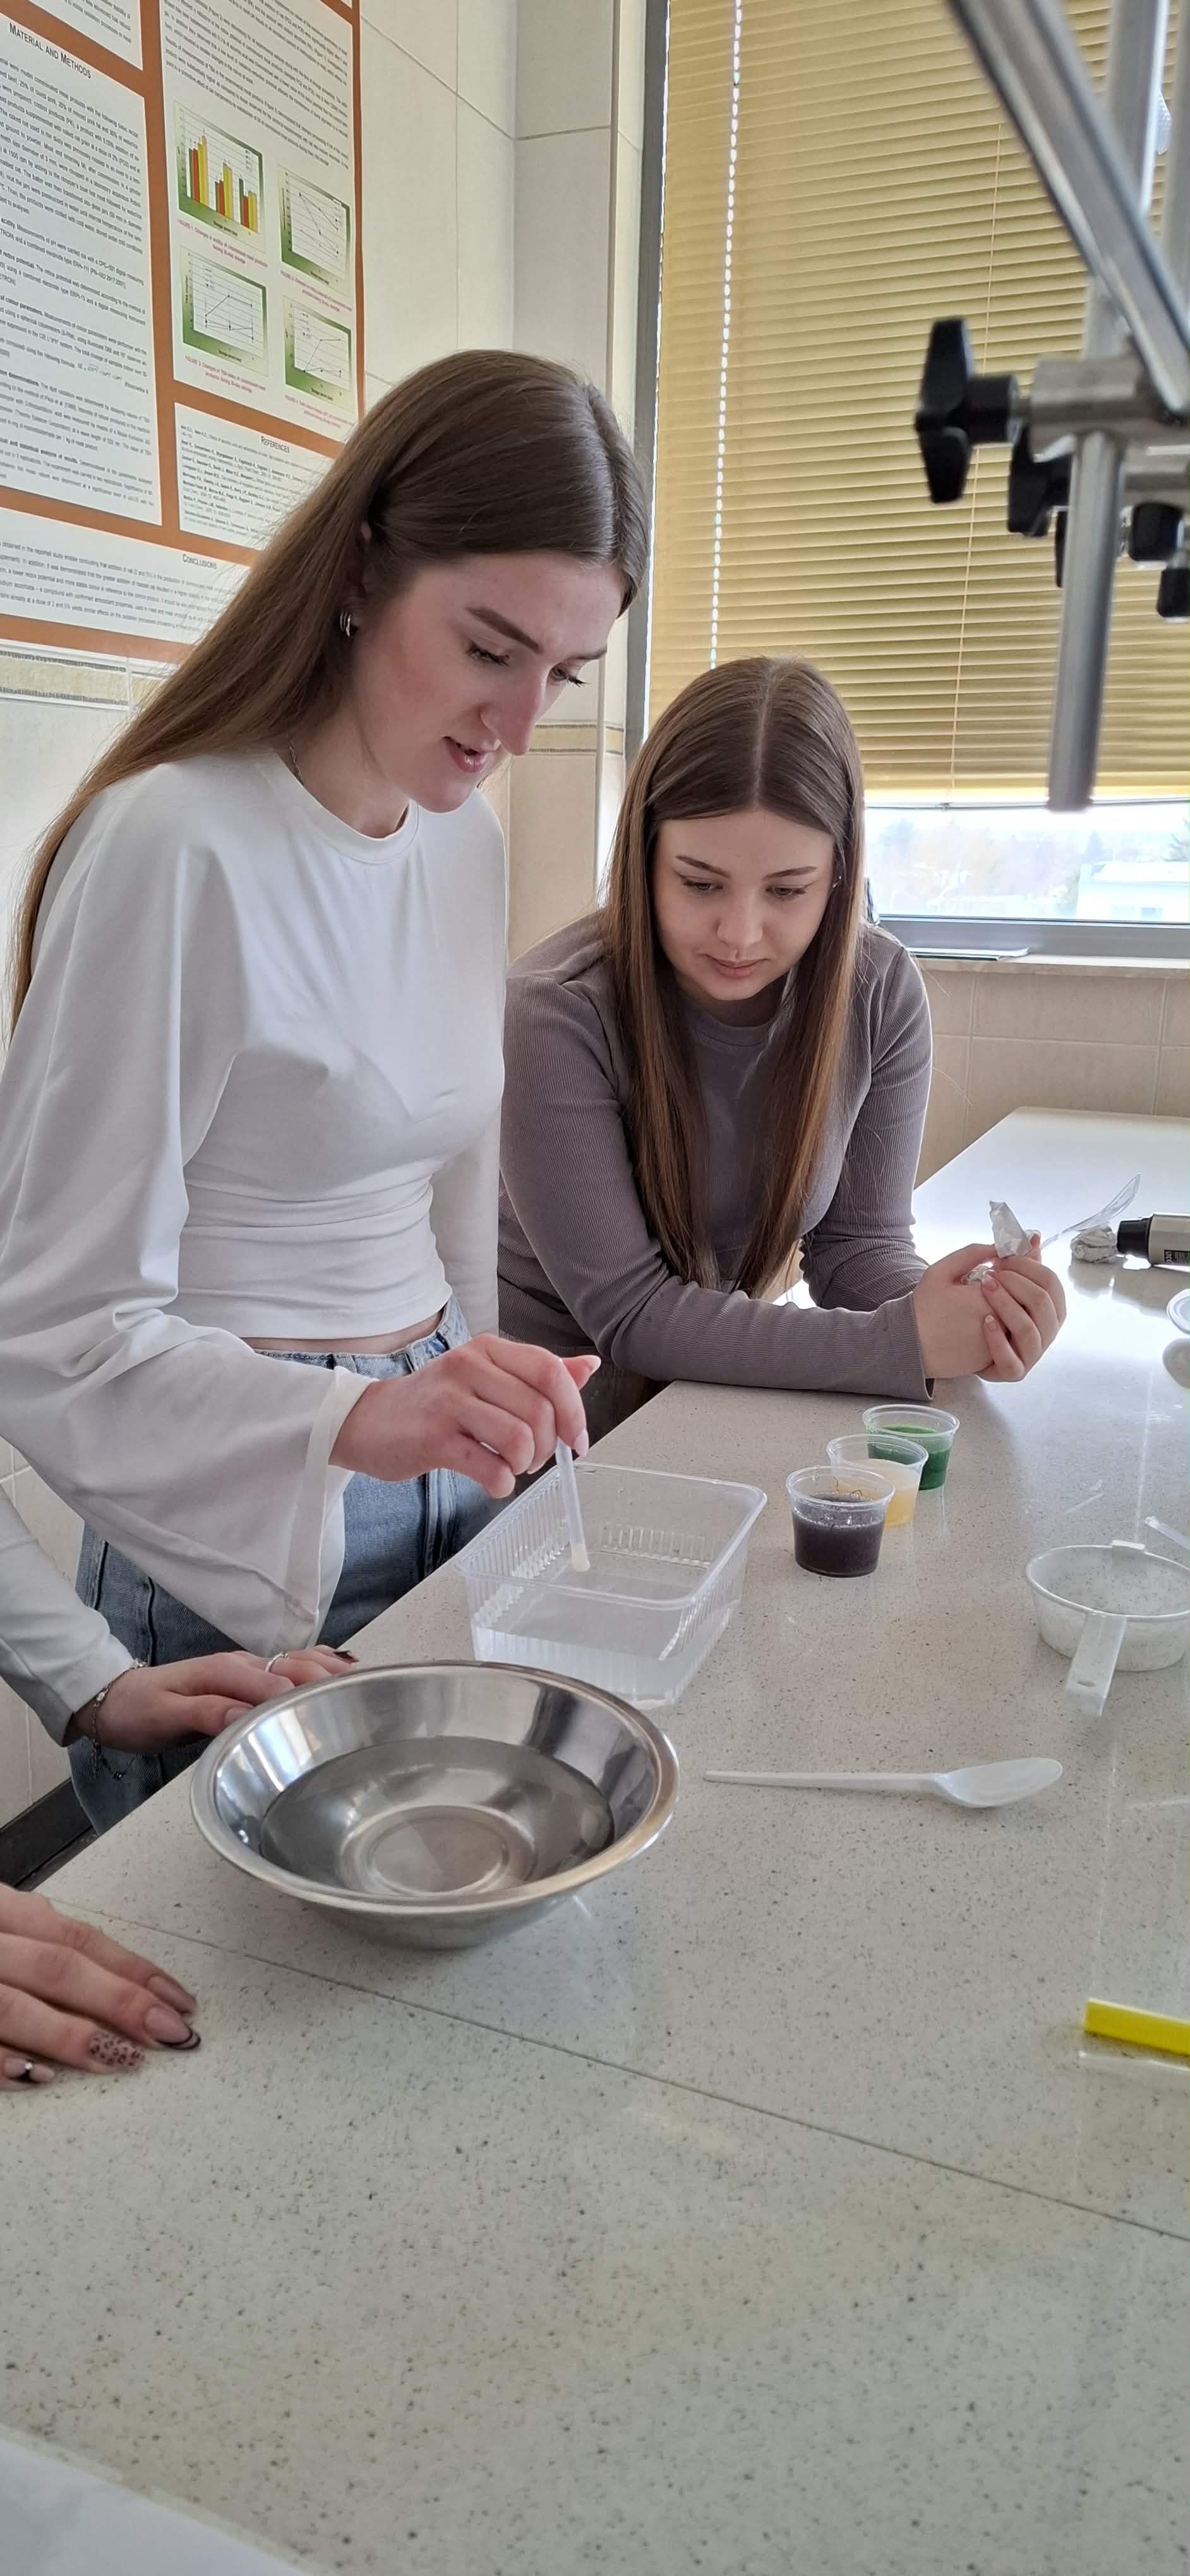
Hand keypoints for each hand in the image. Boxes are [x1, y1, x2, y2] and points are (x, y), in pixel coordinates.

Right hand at [0, 1885, 199, 2084]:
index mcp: (4, 1915)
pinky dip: (5, 2062)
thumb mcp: (1, 1925)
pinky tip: (43, 2077)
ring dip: (72, 2035)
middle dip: (119, 2001)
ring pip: (14, 2007)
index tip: (180, 2001)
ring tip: (122, 2058)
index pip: (77, 1940)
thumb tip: (117, 1972)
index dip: (132, 1970)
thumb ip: (43, 1940)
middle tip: (168, 2032)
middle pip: (57, 1969)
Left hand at [72, 1645, 355, 1751]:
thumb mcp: (165, 1716)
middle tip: (367, 1702)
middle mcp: (243, 1664)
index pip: (277, 1681)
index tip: (337, 1717)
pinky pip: (291, 1668)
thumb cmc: (140, 1711)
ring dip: (333, 1671)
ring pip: (300, 1662)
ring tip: (368, 1686)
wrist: (116, 1701)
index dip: (308, 1697)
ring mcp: (248, 1669)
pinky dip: (320, 1669)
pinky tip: (340, 1676)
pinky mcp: (248, 1679)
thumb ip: (206, 1714)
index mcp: (226, 1671)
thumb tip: (245, 1716)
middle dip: (333, 1681)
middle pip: (299, 1665)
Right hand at [331, 1335, 600, 1498]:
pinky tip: (493, 1482)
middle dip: (549, 1446)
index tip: (579, 1440)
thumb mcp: (486, 1376)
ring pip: (519, 1438)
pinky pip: (489, 1467)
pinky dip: (502, 1484)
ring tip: (511, 1468)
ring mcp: (448, 1402)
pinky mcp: (432, 1438)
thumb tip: (589, 1366)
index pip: (550, 1371)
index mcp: (488, 1349)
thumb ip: (537, 1373)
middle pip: (540, 1410)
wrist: (367, 1421)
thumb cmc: (434, 1402)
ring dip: (525, 1465)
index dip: (575, 1409)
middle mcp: (468, 1366)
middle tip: (533, 1460)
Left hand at [976, 1239, 1065, 1380]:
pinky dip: (998, 1339)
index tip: (1001, 1258)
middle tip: (989, 1273)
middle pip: (1042, 1302)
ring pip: (1027, 1329)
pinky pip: (1011, 1360)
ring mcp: (1033, 1353)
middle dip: (1014, 1282)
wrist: (957, 1342)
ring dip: (1005, 1305)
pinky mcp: (1014, 1371)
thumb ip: (1021, 1262)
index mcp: (1051, 1308)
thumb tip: (1033, 1234)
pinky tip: (984, 1322)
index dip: (1026, 1265)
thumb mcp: (1004, 1282)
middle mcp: (1047, 1331)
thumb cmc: (985, 1307)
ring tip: (983, 1289)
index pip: (1050, 1281)